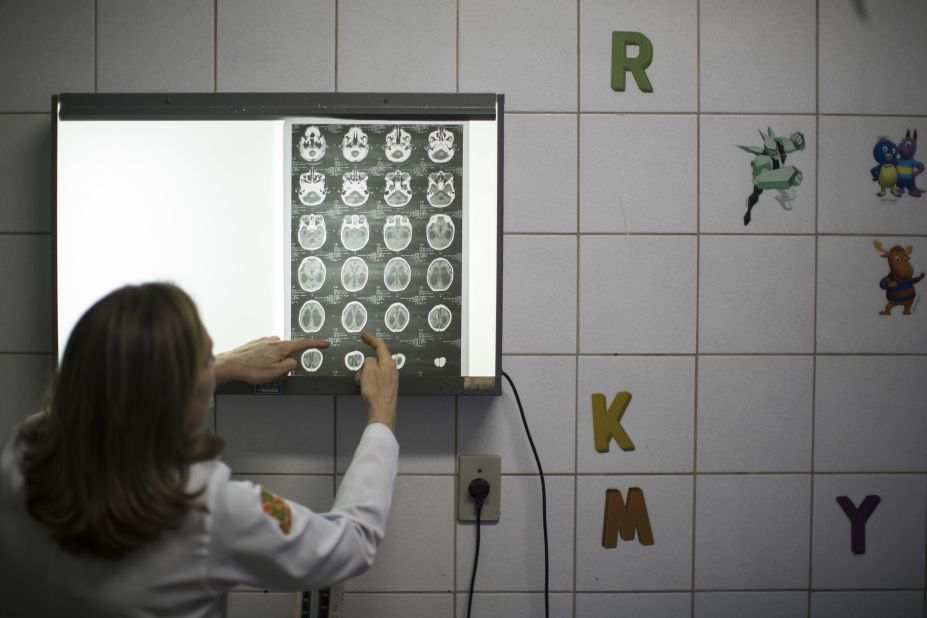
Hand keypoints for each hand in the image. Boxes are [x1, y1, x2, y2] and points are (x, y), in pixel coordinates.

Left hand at [214, 337, 329, 383]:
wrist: (230, 365)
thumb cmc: (250, 369)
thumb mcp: (276, 372)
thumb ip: (290, 366)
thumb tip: (293, 361)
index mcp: (281, 347)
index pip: (304, 344)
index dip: (316, 344)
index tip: (325, 344)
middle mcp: (274, 341)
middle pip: (288, 352)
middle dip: (284, 363)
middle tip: (273, 373)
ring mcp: (265, 341)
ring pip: (277, 354)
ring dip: (273, 363)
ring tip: (260, 371)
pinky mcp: (257, 344)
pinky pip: (267, 353)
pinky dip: (265, 360)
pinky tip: (255, 366)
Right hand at [354, 332, 397, 431]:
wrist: (381, 412)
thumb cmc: (375, 391)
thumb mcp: (369, 371)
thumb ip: (369, 361)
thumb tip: (371, 362)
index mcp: (389, 363)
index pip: (380, 346)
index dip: (371, 339)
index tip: (362, 335)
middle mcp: (392, 369)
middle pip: (374, 360)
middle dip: (364, 366)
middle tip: (358, 377)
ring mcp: (390, 379)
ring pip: (373, 371)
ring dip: (364, 376)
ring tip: (361, 386)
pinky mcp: (387, 388)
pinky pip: (375, 380)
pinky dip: (367, 382)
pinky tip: (365, 391)